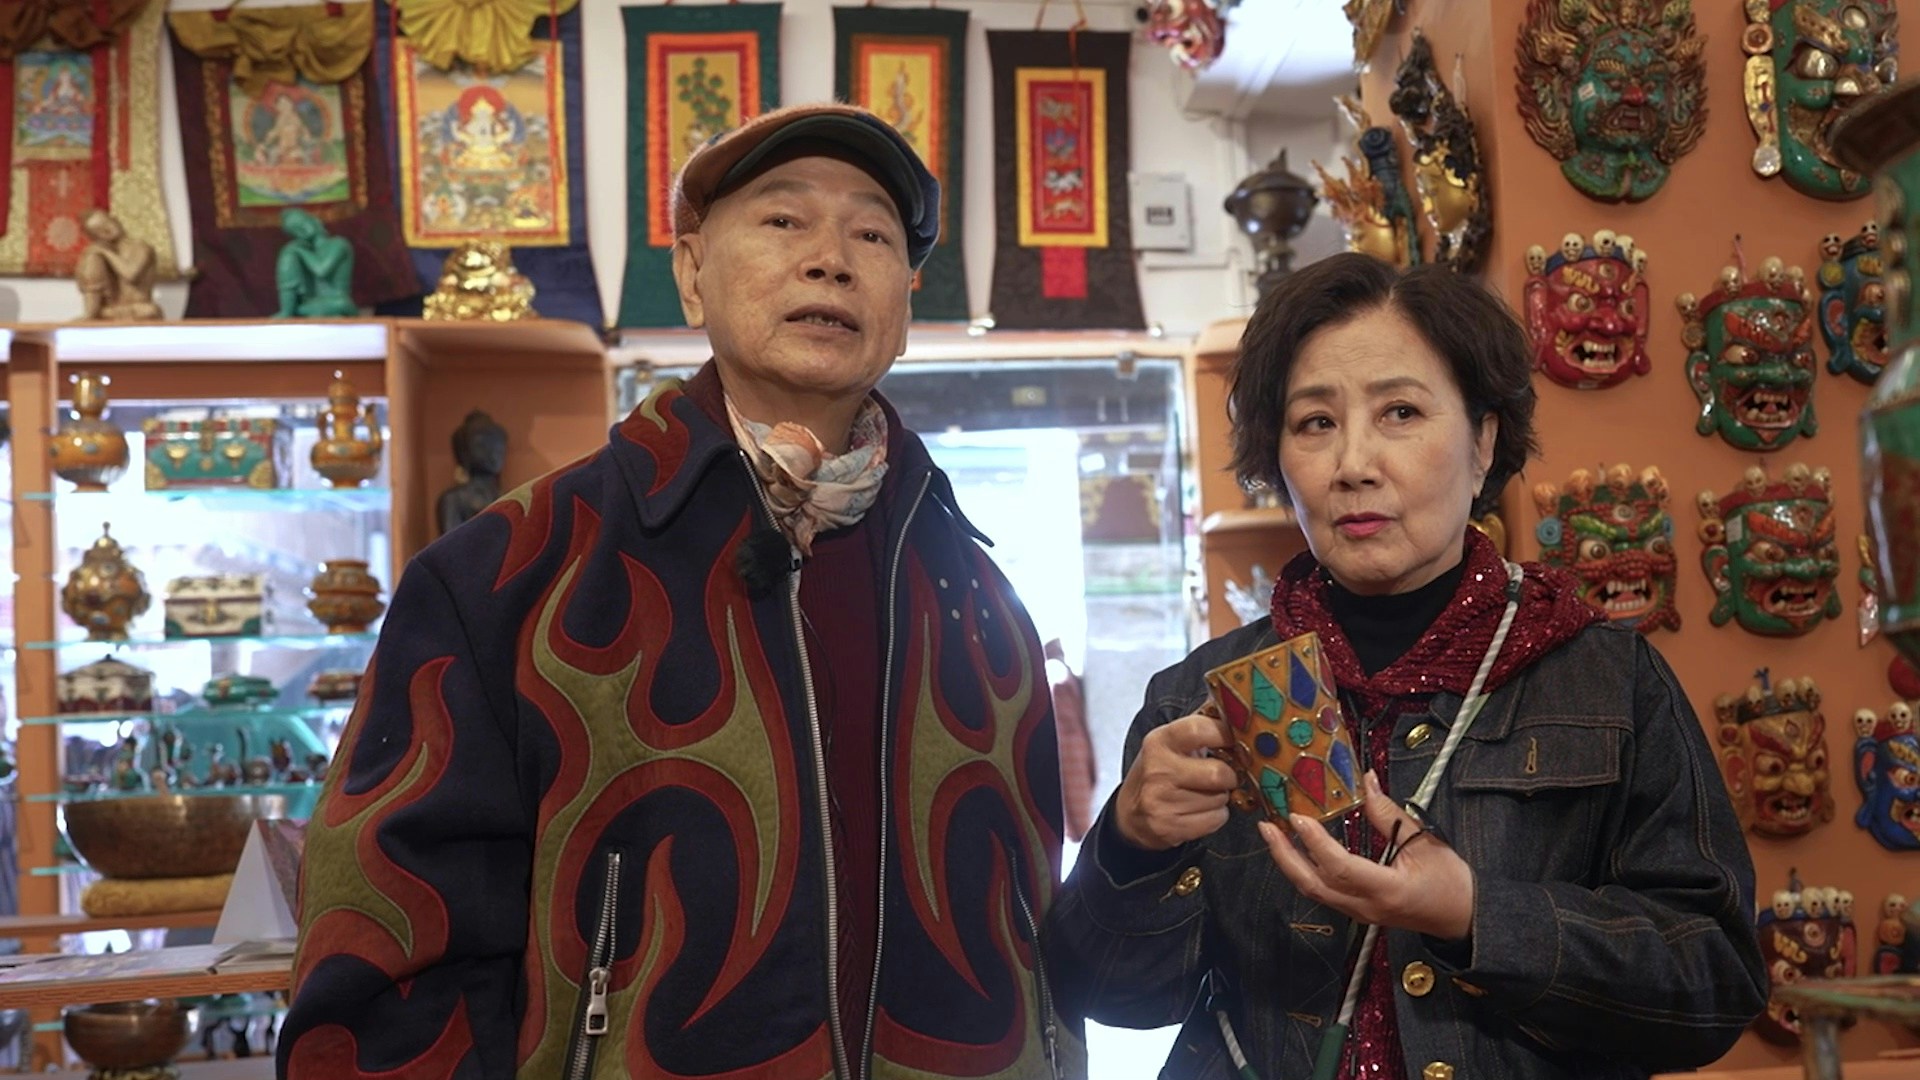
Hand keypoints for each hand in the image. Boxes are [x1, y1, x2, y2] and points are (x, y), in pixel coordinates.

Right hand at [1113, 712, 1239, 850]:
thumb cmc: (1158, 772)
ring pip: (1220, 799)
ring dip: (1221, 797)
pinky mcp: (1170, 827)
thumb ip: (1201, 727)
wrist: (1131, 813)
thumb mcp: (1170, 743)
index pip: (1199, 729)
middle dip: (1228, 776)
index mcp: (1160, 741)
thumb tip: (1236, 710)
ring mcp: (1162, 801)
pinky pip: (1215, 819)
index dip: (1225, 734)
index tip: (1234, 741)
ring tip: (1204, 793)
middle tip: (1222, 775)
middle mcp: (1158, 770)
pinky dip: (1215, 815)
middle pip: (1218, 773)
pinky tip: (1200, 810)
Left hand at [1257, 770, 1474, 940]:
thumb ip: (1389, 814)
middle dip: (1285, 855)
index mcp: (1387, 889)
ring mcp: (1359, 913)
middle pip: (1313, 885)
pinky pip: (1323, 892)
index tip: (1298, 817)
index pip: (1340, 868)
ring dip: (1289, 862)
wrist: (1462, 917)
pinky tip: (1297, 850)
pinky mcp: (1357, 911)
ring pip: (1313, 891)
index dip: (1316, 842)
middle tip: (1267, 826)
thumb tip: (1366, 781)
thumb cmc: (1450, 881)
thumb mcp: (1425, 841)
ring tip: (1274, 834)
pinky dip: (1304, 870)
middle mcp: (1366, 906)